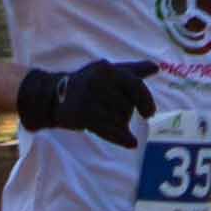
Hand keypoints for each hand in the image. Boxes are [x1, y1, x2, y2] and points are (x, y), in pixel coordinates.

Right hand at [13, 57, 158, 140]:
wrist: (53, 96)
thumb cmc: (87, 83)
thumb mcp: (108, 72)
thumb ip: (132, 71)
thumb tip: (156, 68)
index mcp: (107, 69)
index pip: (135, 84)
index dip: (146, 100)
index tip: (149, 113)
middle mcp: (98, 81)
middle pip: (127, 106)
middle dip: (126, 114)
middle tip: (121, 116)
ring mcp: (89, 98)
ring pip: (118, 119)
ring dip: (120, 125)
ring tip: (108, 121)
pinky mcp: (82, 114)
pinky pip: (109, 130)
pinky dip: (121, 138)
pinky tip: (131, 142)